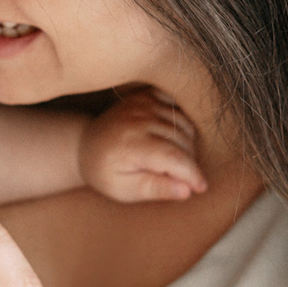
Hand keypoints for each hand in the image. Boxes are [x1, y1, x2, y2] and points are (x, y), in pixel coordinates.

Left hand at [79, 87, 206, 201]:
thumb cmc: (105, 171)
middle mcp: (137, 118)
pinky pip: (179, 108)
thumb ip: (155, 189)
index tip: (200, 188)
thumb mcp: (124, 190)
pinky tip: (172, 138)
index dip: (192, 174)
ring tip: (172, 161)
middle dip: (189, 164)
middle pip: (183, 141)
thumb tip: (187, 191)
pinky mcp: (147, 95)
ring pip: (185, 125)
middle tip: (178, 178)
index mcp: (130, 144)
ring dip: (188, 146)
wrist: (86, 143)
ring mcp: (143, 103)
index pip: (174, 158)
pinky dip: (183, 124)